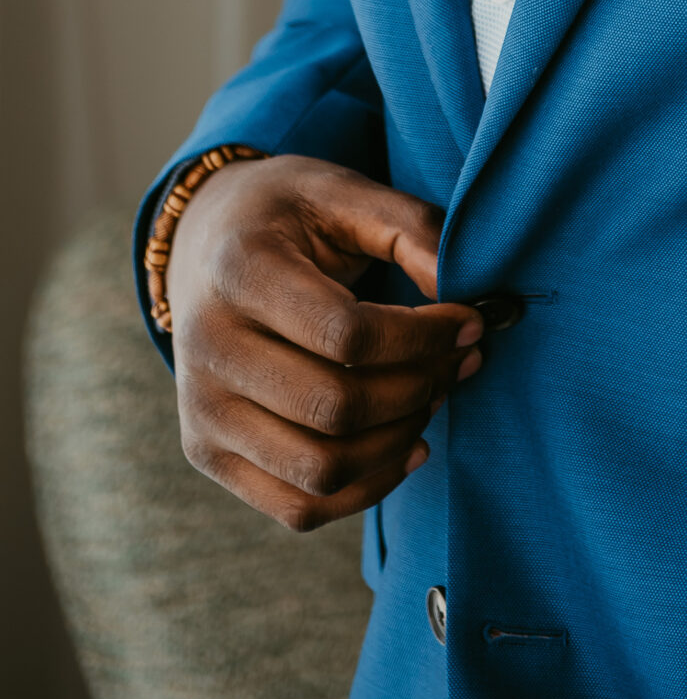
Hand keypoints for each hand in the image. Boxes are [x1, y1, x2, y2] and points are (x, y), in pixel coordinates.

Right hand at [167, 153, 482, 531]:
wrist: (202, 243)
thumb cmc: (288, 215)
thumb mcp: (346, 191)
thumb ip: (412, 230)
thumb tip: (472, 296)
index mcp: (240, 270)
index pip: (347, 334)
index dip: (424, 337)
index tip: (469, 322)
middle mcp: (206, 347)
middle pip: (336, 408)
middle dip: (419, 389)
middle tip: (459, 363)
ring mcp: (201, 410)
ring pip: (320, 469)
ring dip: (398, 442)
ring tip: (432, 397)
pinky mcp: (207, 452)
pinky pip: (297, 507)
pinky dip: (365, 489)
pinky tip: (406, 447)